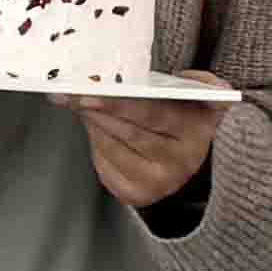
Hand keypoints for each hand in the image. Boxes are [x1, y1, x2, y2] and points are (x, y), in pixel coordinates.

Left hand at [74, 86, 221, 208]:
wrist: (184, 159)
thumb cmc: (183, 119)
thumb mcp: (195, 96)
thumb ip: (192, 81)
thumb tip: (180, 76)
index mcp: (196, 131)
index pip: (152, 114)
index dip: (119, 103)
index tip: (92, 92)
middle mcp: (181, 161)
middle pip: (129, 132)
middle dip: (97, 110)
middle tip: (74, 94)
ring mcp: (159, 182)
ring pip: (112, 148)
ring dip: (92, 124)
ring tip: (82, 104)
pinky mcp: (137, 195)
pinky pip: (104, 166)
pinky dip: (95, 143)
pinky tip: (96, 128)